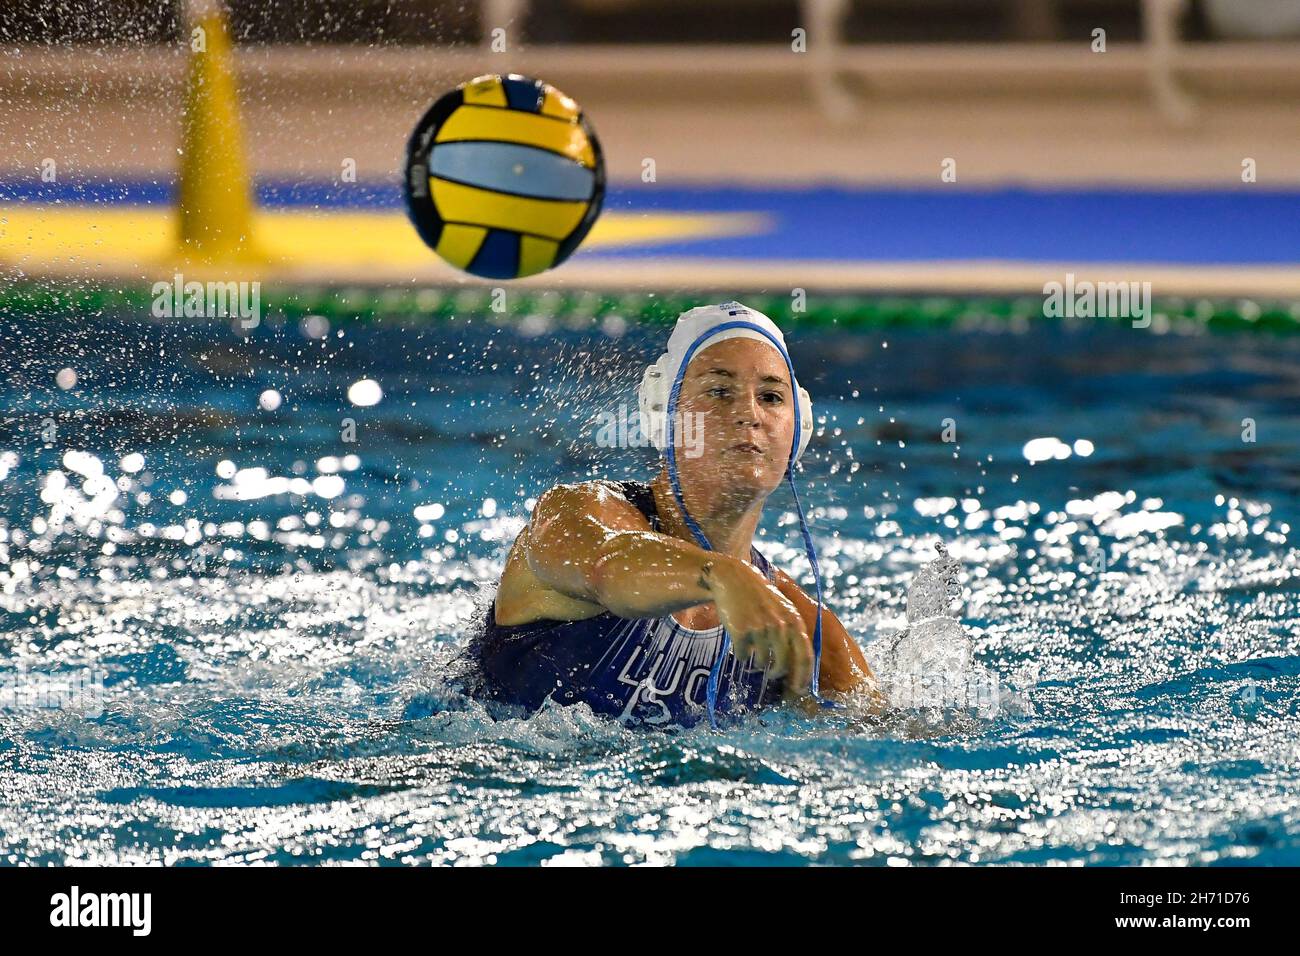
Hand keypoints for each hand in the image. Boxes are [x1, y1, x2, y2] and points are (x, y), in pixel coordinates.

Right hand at [709, 559, 812, 697]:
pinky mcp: (741, 631)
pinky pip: (744, 656)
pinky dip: (742, 655)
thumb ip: (793, 633)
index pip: (805, 657)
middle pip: (784, 665)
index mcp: (794, 621)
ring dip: (758, 664)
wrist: (733, 579)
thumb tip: (797, 667)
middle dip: (779, 676)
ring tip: (754, 654)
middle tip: (772, 678)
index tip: (798, 690)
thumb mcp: (784, 610)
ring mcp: (760, 628)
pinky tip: (740, 643)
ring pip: (763, 663)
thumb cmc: (760, 598)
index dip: (803, 678)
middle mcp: (780, 626)